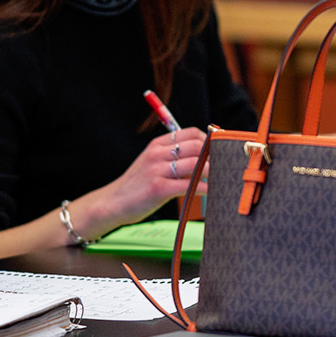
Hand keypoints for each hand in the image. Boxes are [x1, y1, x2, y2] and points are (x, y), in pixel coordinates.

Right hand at [72, 127, 209, 241]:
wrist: (111, 203)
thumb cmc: (136, 186)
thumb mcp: (151, 164)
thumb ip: (171, 158)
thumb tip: (202, 158)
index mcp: (157, 145)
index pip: (191, 133)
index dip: (209, 140)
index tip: (218, 151)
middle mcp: (157, 153)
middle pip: (197, 146)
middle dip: (214, 156)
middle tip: (224, 166)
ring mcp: (157, 170)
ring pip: (196, 164)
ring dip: (212, 172)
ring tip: (220, 179)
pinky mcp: (158, 189)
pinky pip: (189, 185)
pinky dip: (204, 188)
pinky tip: (211, 192)